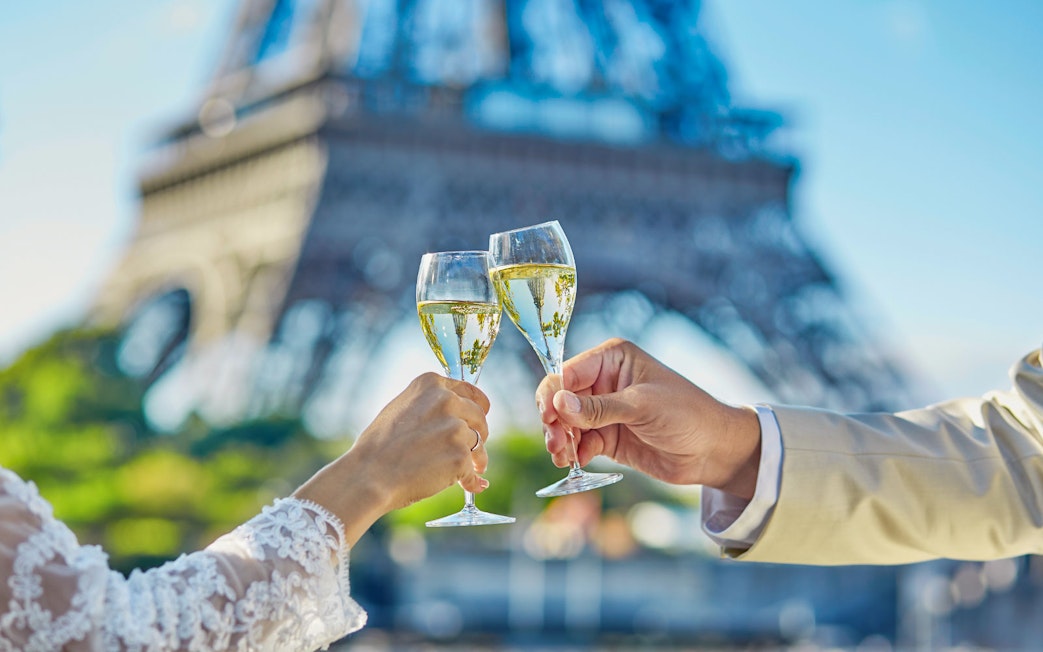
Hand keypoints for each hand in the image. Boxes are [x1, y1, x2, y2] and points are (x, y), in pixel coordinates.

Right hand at [295, 373, 491, 544]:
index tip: (483, 414)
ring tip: (472, 470)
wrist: (369, 475)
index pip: (470, 391)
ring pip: (479, 444)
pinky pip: (473, 470)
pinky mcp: (460, 455)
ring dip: (477, 459)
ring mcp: (455, 428)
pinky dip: (472, 480)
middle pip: (479, 417)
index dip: (479, 406)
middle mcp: (446, 401)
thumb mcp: (400, 410)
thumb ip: (428, 406)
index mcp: (431, 385)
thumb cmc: (378, 447)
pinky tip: (470, 485)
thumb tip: (455, 418)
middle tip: (475, 449)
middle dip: (479, 434)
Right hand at [535, 338, 760, 498]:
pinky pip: (579, 442)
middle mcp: (604, 381)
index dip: (553, 394)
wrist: (713, 450)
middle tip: (556, 443)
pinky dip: (573, 452)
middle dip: (554, 420)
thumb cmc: (687, 414)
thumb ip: (599, 407)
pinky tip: (575, 461)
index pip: (568, 372)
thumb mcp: (641, 406)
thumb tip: (559, 403)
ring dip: (560, 438)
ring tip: (562, 456)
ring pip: (566, 422)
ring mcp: (604, 410)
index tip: (550, 417)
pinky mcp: (607, 436)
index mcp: (612, 358)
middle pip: (561, 398)